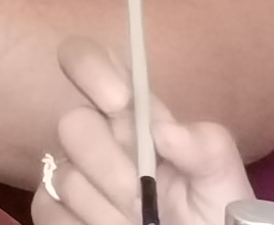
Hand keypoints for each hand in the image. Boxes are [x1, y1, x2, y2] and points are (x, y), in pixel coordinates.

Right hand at [43, 37, 255, 224]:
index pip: (89, 62)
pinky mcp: (53, 209)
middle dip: (108, 164)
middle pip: (72, 122)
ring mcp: (70, 174)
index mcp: (132, 116)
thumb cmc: (210, 213)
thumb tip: (163, 130)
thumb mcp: (222, 179)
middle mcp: (94, 137)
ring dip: (108, 212)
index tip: (119, 100)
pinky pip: (50, 211)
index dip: (91, 67)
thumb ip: (206, 147)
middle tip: (140, 197)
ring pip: (66, 179)